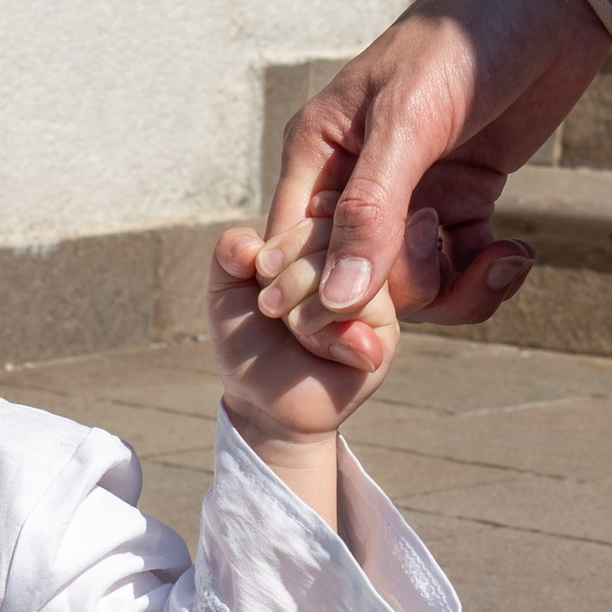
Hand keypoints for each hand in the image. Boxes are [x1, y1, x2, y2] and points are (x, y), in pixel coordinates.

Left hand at [210, 225, 398, 524]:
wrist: (262, 402)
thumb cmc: (249, 341)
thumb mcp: (225, 290)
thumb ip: (228, 252)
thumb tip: (250, 243)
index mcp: (321, 241)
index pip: (318, 209)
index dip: (283, 240)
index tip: (260, 271)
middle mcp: (352, 259)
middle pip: (335, 232)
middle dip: (288, 275)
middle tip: (270, 308)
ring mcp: (373, 292)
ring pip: (347, 268)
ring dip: (302, 305)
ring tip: (291, 328)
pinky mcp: (385, 330)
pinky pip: (363, 306)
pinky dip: (323, 329)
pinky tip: (313, 346)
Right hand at [255, 0, 611, 331]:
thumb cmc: (462, 38)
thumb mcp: (408, 124)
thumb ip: (372, 213)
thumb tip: (338, 302)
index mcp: (319, 156)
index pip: (293, 254)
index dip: (319, 299)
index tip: (367, 321)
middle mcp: (355, 183)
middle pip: (353, 281)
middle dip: (401, 290)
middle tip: (446, 258)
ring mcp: (411, 197)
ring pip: (411, 286)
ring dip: (453, 287)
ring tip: (494, 252)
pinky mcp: (462, 201)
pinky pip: (458, 269)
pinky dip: (485, 274)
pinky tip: (513, 252)